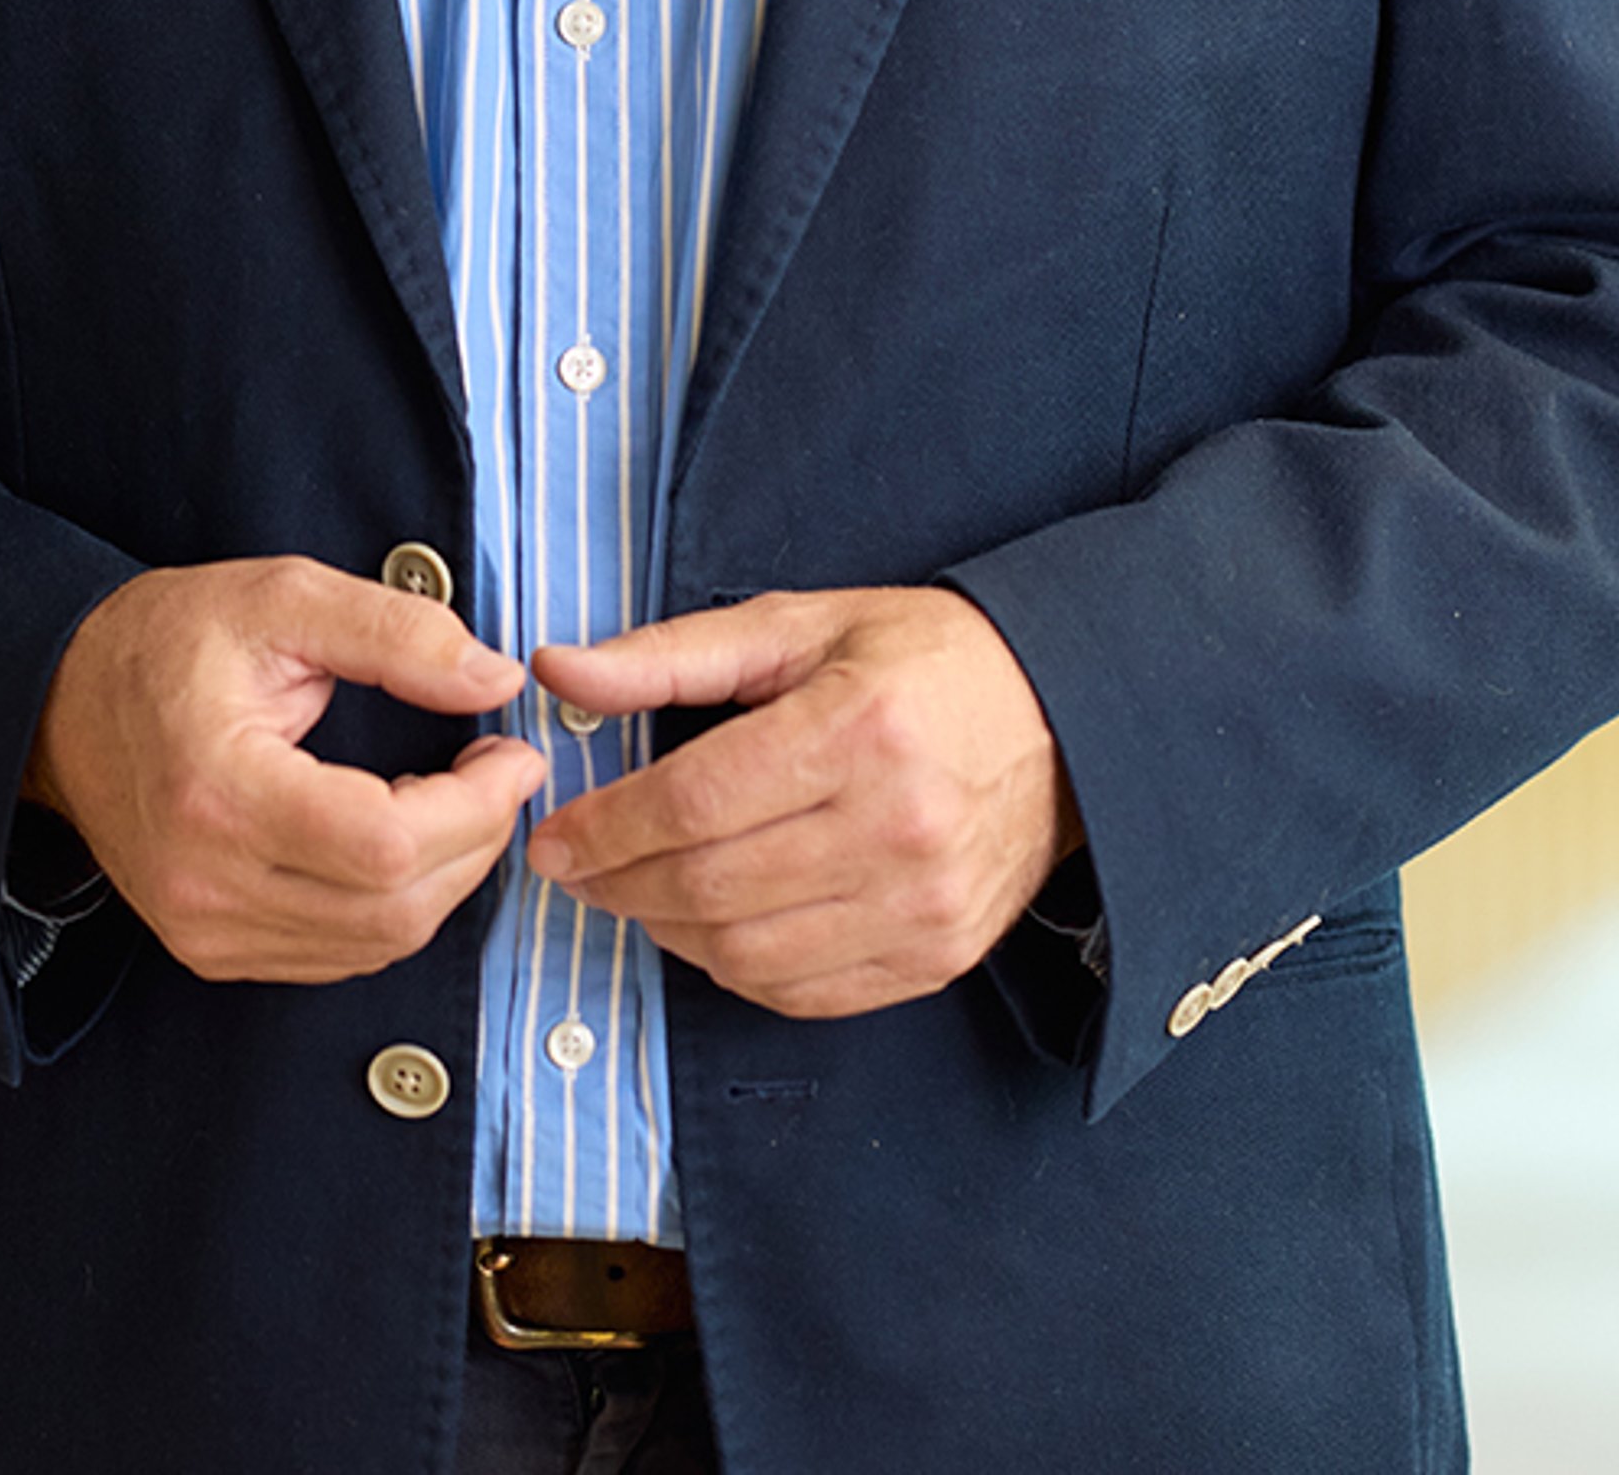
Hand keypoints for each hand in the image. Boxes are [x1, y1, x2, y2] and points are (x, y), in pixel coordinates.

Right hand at [24, 558, 547, 982]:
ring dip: (444, 879)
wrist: (62, 701)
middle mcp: (208, 883)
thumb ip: (397, 633)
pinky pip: (338, 955)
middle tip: (498, 769)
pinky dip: (394, 906)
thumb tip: (494, 679)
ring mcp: (206, 930)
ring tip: (460, 799)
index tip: (510, 752)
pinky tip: (407, 842)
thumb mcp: (284, 598)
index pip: (383, 843)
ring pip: (374, 945)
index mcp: (220, 792)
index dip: (472, 807)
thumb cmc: (168, 643)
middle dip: (475, 841)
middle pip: (391, 908)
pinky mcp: (212, 949)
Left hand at [522, 587, 1080, 1018]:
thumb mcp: (800, 626)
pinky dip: (736, 968)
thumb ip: (672, 655)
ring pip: (746, 951)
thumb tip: (561, 670)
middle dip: (619, 884)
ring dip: (666, 931)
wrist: (1061, 718)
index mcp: (857, 727)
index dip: (607, 827)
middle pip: (711, 885)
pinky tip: (711, 926)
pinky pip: (802, 992)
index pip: (695, 801)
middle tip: (577, 868)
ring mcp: (921, 904)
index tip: (557, 834)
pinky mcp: (935, 955)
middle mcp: (894, 825)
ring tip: (639, 891)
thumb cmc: (925, 660)